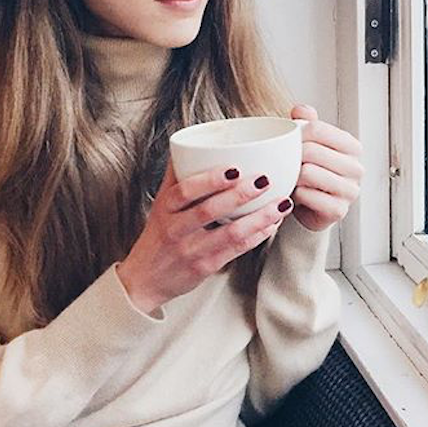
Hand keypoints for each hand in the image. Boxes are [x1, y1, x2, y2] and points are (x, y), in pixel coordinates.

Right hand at [116, 160, 293, 313]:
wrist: (145, 280)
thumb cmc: (159, 236)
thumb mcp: (161, 205)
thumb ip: (177, 177)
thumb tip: (190, 146)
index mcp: (165, 208)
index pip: (185, 190)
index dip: (209, 179)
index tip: (234, 168)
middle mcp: (176, 229)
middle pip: (208, 210)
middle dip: (240, 195)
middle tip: (265, 180)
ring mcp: (191, 250)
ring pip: (229, 233)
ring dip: (259, 218)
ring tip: (282, 203)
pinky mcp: (205, 267)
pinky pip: (235, 251)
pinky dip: (257, 236)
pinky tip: (272, 225)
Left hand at [289, 104, 363, 231]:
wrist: (310, 207)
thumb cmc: (311, 171)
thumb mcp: (309, 143)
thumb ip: (307, 123)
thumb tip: (302, 110)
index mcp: (352, 146)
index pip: (318, 129)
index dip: (296, 133)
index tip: (286, 140)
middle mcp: (356, 167)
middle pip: (312, 150)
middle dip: (292, 156)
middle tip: (285, 162)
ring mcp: (350, 190)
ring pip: (309, 173)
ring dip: (293, 175)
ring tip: (291, 177)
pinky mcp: (339, 210)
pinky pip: (308, 196)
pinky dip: (296, 194)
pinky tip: (296, 193)